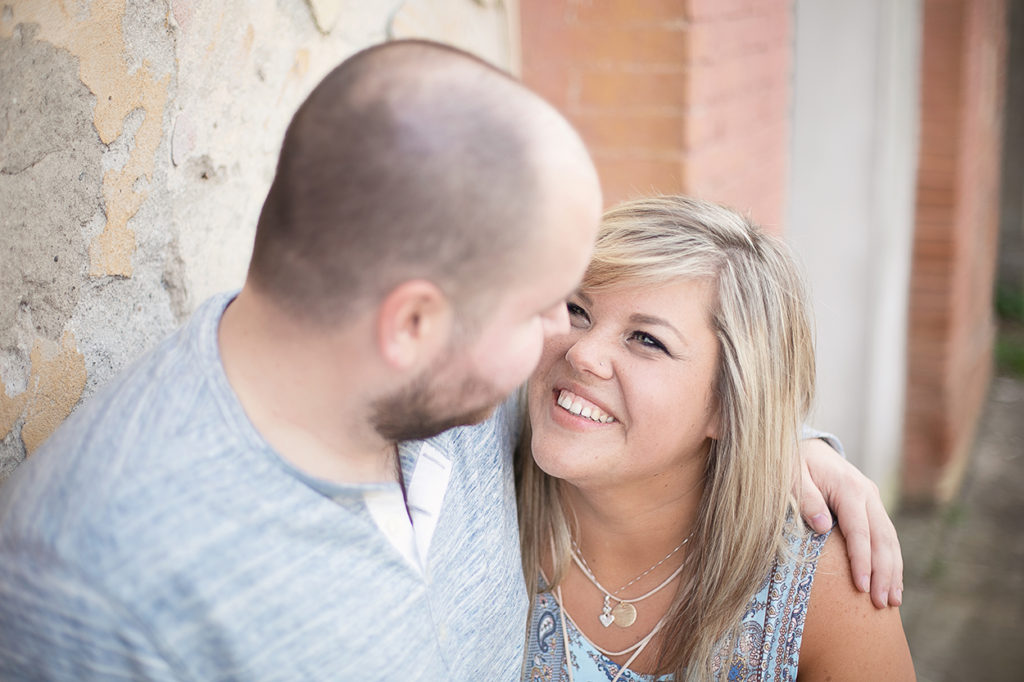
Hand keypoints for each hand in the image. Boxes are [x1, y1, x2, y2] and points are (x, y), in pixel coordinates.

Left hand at [797, 438, 902, 608]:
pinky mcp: (872, 507)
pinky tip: (893, 582)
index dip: (862, 561)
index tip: (862, 587)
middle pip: (881, 539)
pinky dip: (892, 560)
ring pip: (889, 539)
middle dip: (884, 573)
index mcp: (849, 487)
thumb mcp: (791, 475)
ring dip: (893, 571)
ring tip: (893, 601)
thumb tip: (822, 527)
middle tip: (883, 604)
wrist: (806, 445)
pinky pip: (886, 536)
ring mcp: (873, 500)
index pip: (860, 531)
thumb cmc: (794, 462)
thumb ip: (806, 499)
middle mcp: (868, 493)